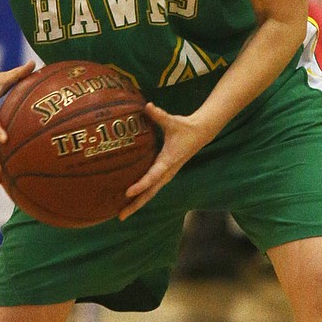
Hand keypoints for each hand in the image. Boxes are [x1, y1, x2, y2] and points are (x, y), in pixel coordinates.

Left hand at [120, 102, 211, 219]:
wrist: (200, 134)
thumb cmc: (185, 127)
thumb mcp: (172, 121)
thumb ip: (158, 115)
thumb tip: (147, 105)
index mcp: (168, 161)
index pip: (153, 176)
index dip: (140, 185)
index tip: (128, 192)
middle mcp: (167, 172)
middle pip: (150, 193)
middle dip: (135, 205)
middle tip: (120, 216)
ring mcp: (166, 175)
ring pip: (151, 193)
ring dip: (137, 203)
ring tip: (122, 213)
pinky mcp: (165, 174)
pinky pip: (152, 188)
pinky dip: (142, 195)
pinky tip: (131, 199)